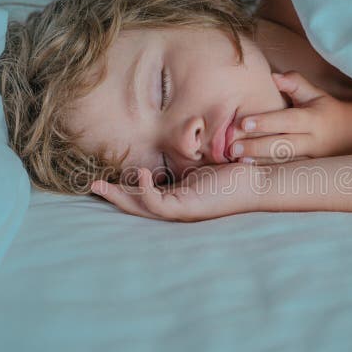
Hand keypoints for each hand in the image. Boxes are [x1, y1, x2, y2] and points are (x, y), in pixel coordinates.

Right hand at [89, 163, 266, 221]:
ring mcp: (182, 210)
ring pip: (142, 208)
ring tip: (100, 185)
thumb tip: (177, 142)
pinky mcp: (189, 208)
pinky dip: (147, 189)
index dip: (125, 187)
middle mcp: (177, 206)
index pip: (145, 194)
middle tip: (91, 186)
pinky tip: (140, 173)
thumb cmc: (237, 170)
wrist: (259, 179)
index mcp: (179, 196)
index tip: (108, 176)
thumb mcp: (204, 162)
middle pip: (137, 205)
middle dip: (113, 196)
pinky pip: (159, 202)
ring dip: (120, 197)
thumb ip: (186, 158)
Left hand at [228, 71, 351, 162]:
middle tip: (232, 148)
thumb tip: (274, 76)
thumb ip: (295, 83)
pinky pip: (286, 174)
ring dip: (259, 163)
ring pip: (283, 163)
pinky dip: (268, 173)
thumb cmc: (326, 110)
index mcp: (313, 120)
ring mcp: (311, 160)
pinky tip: (249, 174)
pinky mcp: (307, 171)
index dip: (267, 121)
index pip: (288, 121)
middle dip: (256, 147)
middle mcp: (312, 141)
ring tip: (236, 161)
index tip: (244, 123)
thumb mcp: (315, 94)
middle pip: (282, 146)